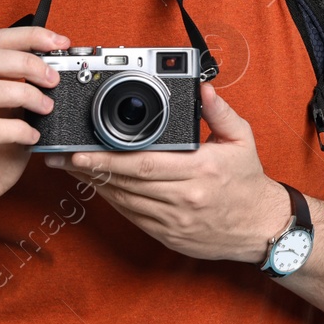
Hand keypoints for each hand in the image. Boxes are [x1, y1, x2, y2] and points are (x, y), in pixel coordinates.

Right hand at [0, 25, 67, 239]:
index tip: (61, 42)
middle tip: (54, 79)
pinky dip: (15, 130)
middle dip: (27, 63)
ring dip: (22, 94)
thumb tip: (60, 84)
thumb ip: (27, 104)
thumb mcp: (12, 125)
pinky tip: (32, 138)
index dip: (30, 36)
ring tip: (47, 108)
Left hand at [46, 83, 289, 263]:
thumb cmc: (249, 182)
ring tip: (73, 170)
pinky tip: (99, 187)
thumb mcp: (242, 139)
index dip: (107, 158)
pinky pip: (132, 217)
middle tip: (63, 158)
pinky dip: (113, 201)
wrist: (261, 228)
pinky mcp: (168, 236)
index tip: (81, 150)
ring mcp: (174, 221)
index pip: (144, 163)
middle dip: (90, 169)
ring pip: (124, 201)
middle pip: (126, 182)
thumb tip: (202, 87)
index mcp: (200, 170)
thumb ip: (219, 111)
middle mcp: (184, 197)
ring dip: (96, 185)